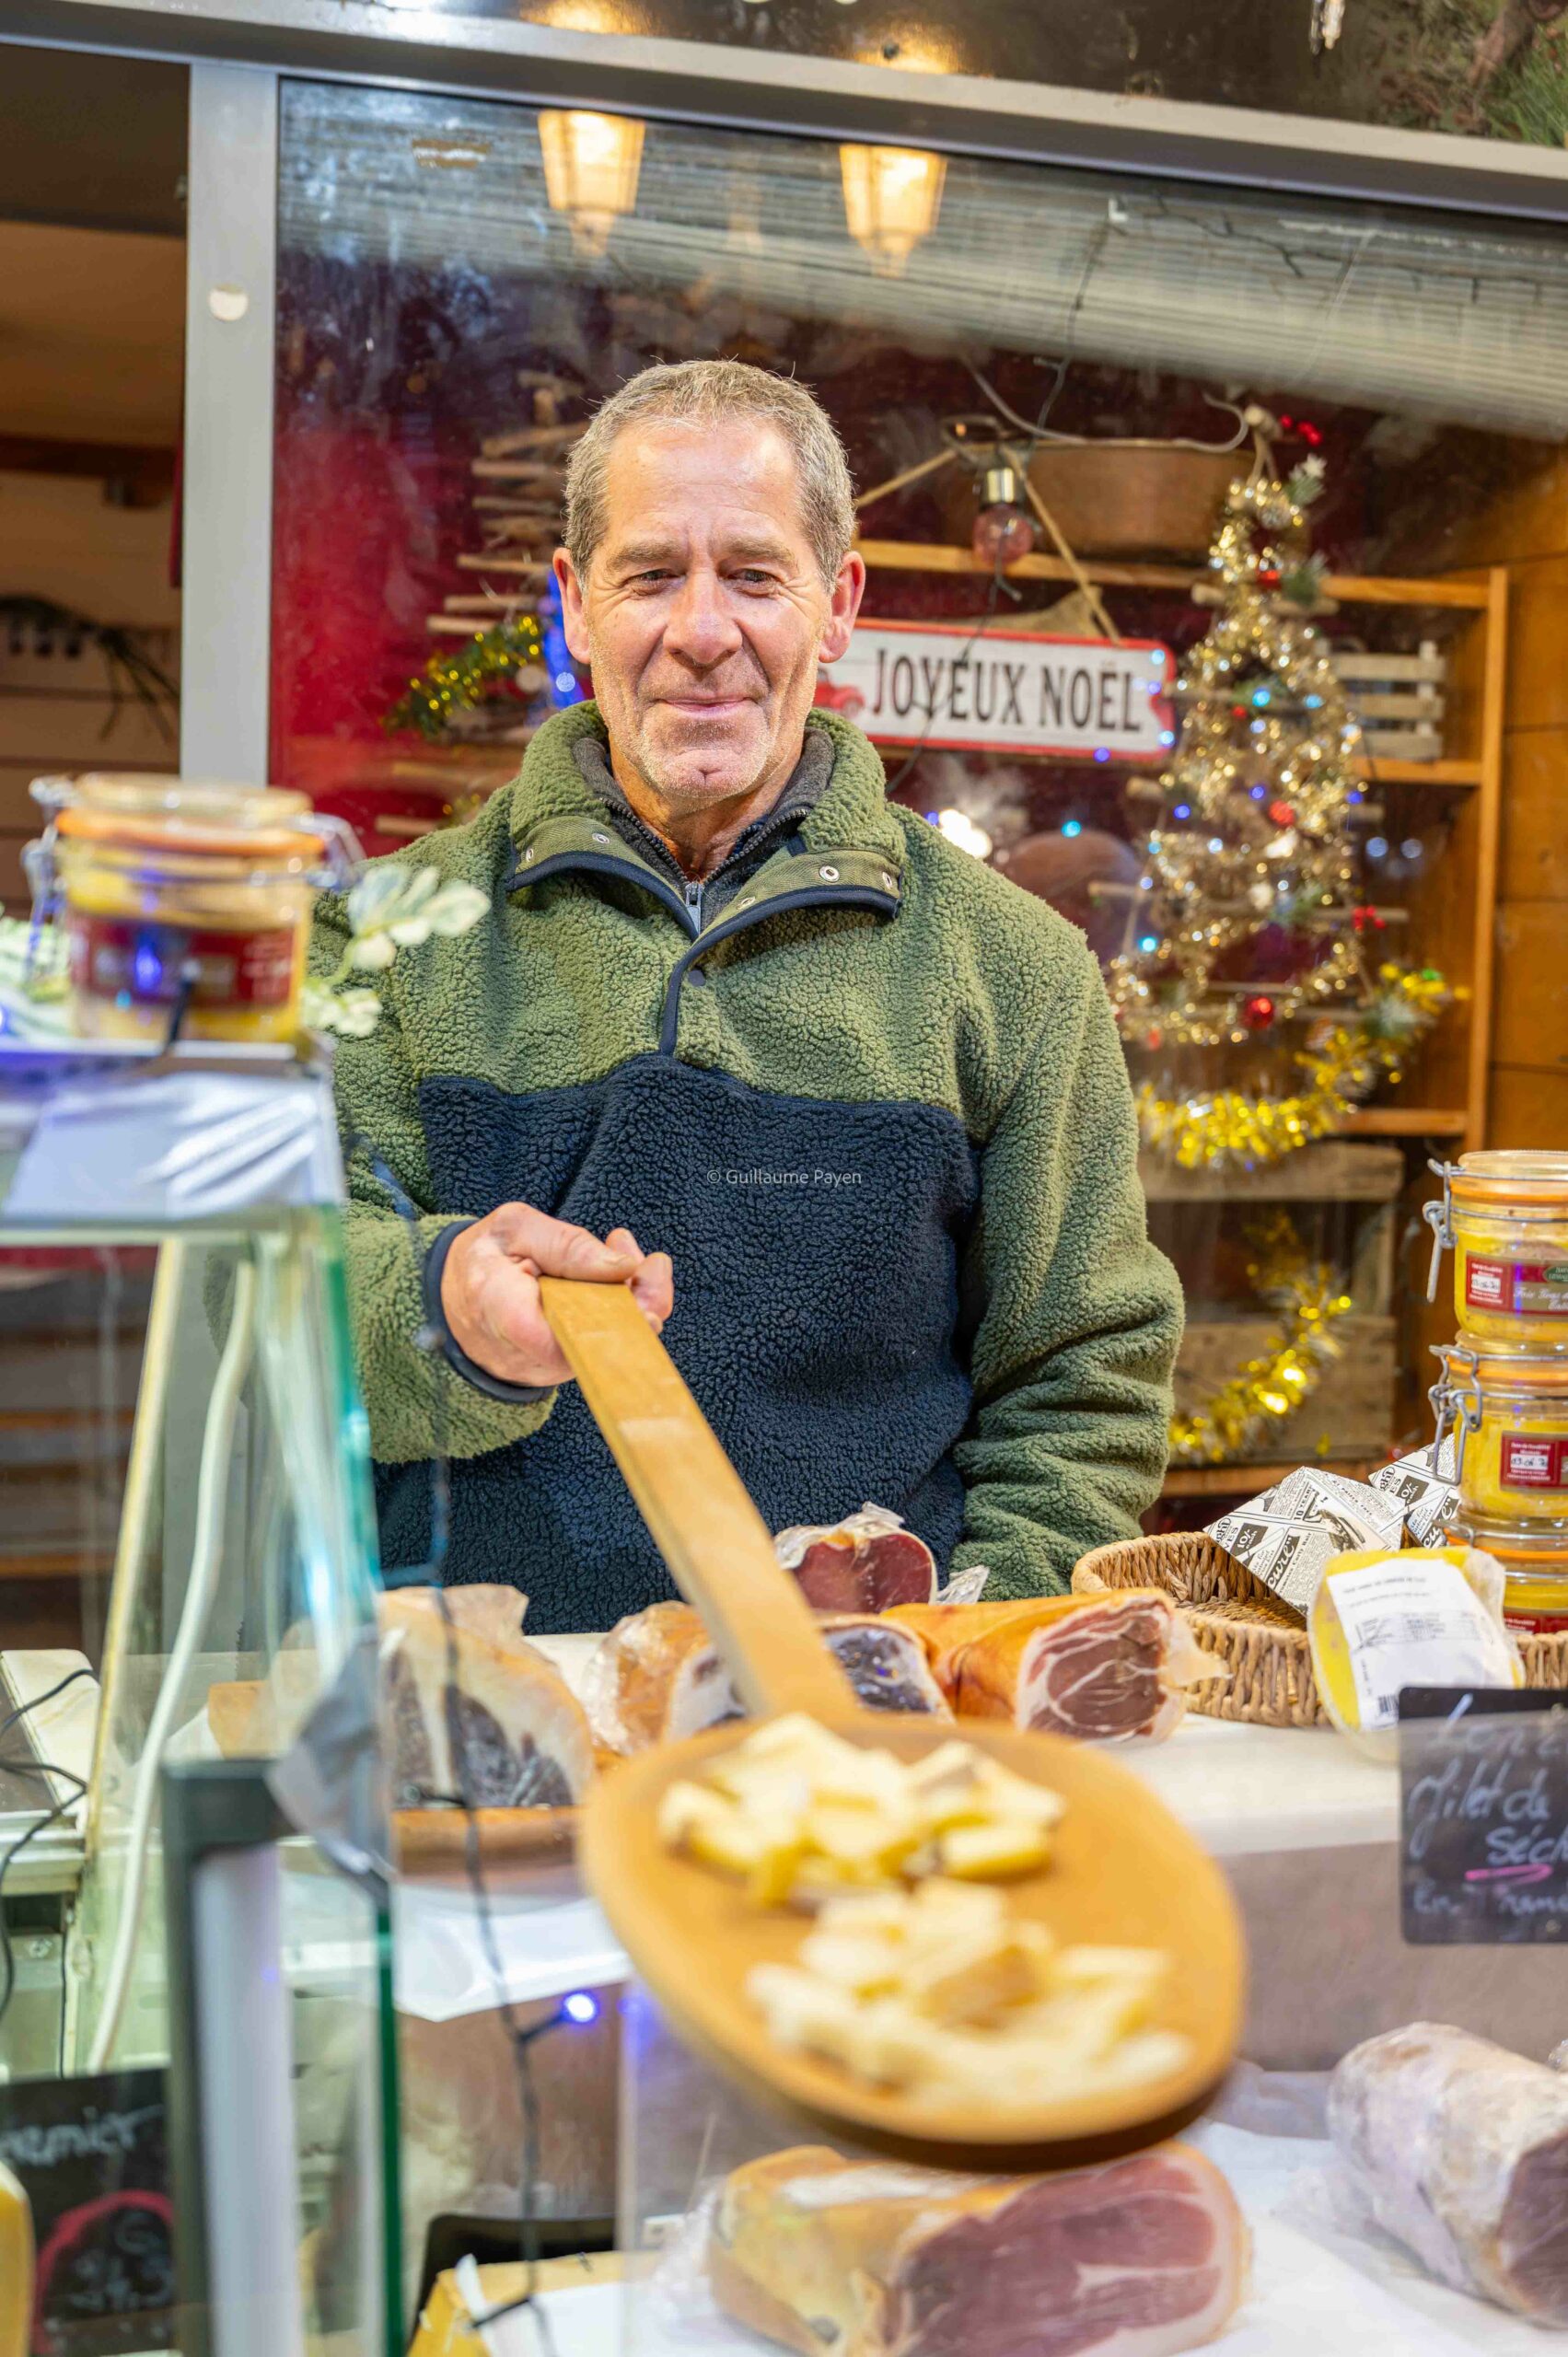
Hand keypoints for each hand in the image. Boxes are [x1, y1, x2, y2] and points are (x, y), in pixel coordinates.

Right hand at [440, 1204, 673, 1387]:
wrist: (455, 1296)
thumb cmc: (485, 1259)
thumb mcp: (515, 1229)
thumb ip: (568, 1245)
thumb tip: (625, 1266)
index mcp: (501, 1309)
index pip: (551, 1337)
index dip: (604, 1330)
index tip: (648, 1312)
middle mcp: (525, 1353)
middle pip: (597, 1346)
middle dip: (641, 1305)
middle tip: (653, 1264)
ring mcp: (545, 1369)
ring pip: (610, 1348)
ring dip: (636, 1301)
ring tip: (625, 1252)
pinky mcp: (563, 1370)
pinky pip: (605, 1345)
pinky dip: (623, 1310)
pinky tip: (619, 1274)